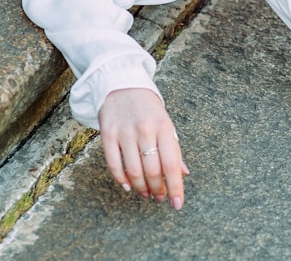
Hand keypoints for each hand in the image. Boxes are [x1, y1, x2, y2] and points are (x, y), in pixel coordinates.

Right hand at [98, 87, 189, 209]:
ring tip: (146, 193)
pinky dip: (121, 179)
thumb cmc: (149, 109)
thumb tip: (183, 174)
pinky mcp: (107, 134)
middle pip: (152, 170)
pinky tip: (129, 186)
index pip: (172, 164)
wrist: (123, 85)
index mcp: (164, 127)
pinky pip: (114, 164)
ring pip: (133, 171)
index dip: (175, 187)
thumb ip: (174, 149)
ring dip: (141, 188)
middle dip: (157, 190)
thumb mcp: (166, 124)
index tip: (177, 204)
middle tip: (159, 197)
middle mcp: (145, 129)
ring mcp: (125, 132)